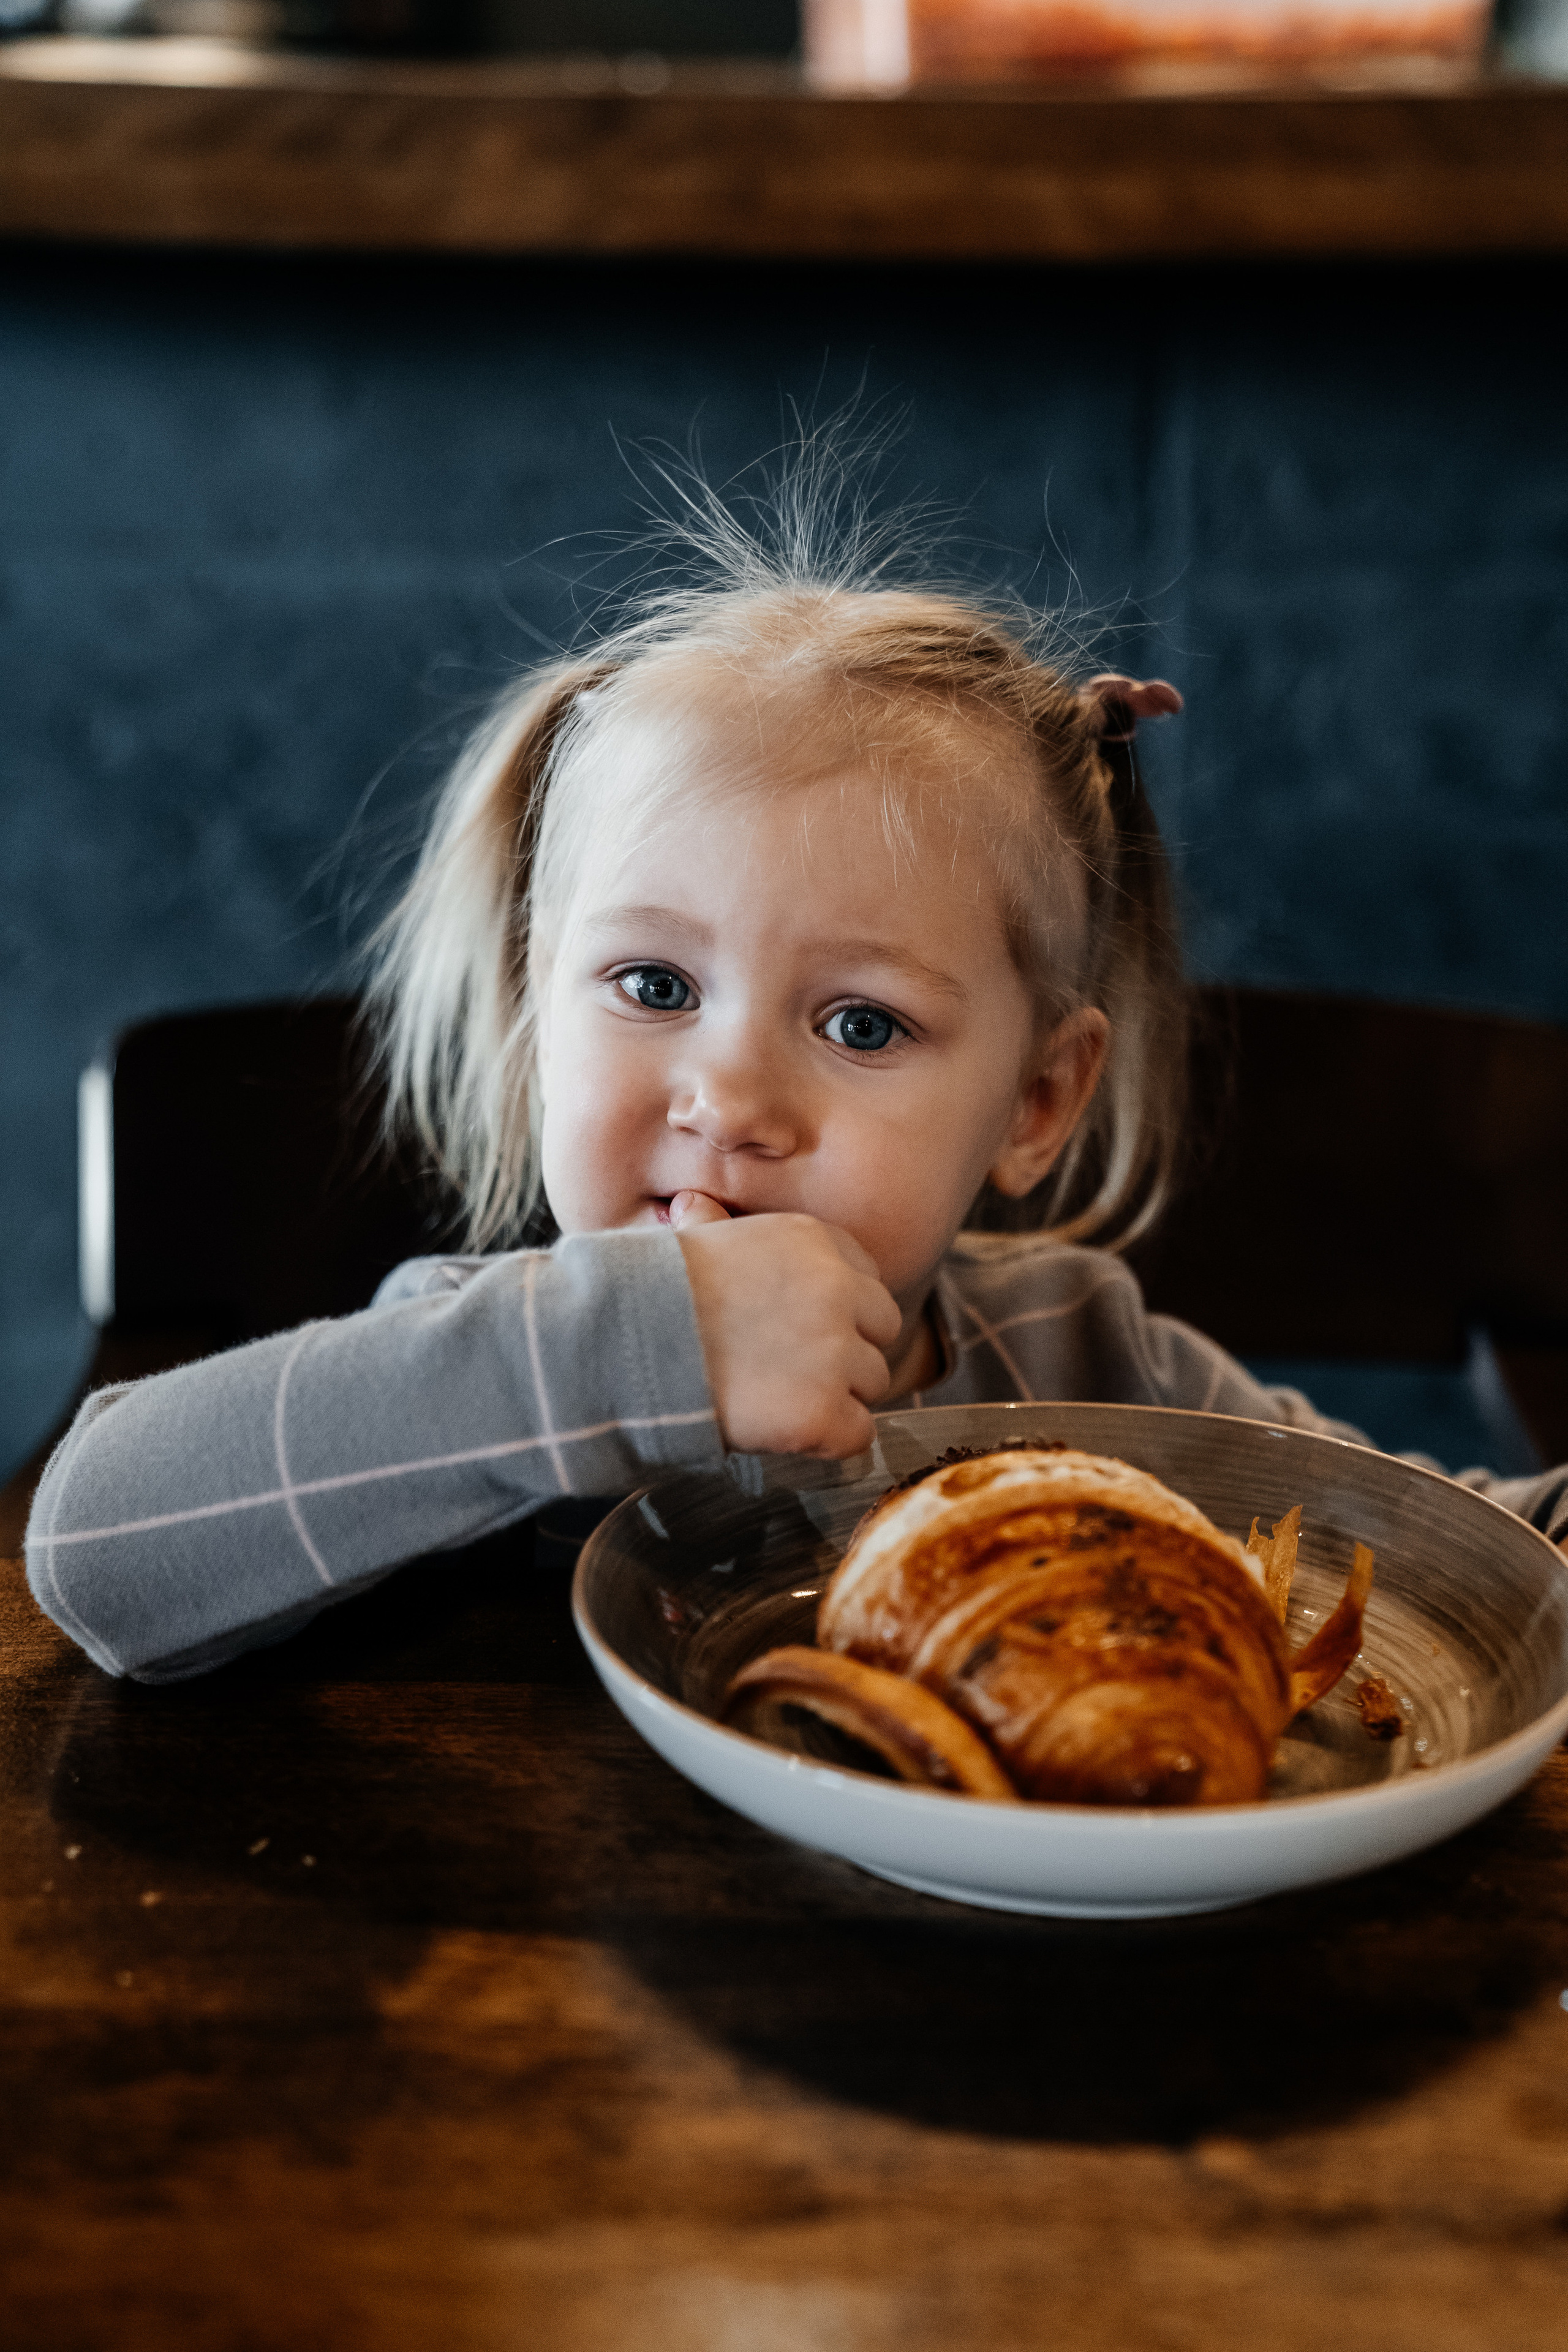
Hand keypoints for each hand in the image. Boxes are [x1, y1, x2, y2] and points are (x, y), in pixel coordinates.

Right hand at [671, 1193, 900, 1458]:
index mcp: (813, 1239)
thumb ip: (715, 1226)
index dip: (836, 1307)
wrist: (622, 1353)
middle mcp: (838, 1288)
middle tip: (789, 1369)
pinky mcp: (824, 1411)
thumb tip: (695, 1207)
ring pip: (871, 1381)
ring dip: (834, 1395)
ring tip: (775, 1398)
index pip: (864, 1277)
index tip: (795, 1325)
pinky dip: (827, 1440)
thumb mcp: (690, 1243)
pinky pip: (858, 1434)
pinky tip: (784, 1430)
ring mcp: (836, 1352)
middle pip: (880, 1327)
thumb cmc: (648, 1297)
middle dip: (846, 1350)